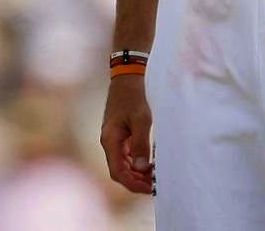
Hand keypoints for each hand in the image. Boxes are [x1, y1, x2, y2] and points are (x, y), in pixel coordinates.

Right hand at [100, 75, 153, 194]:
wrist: (128, 76)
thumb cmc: (134, 96)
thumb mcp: (141, 119)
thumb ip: (141, 144)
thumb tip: (141, 169)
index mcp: (110, 140)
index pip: (118, 172)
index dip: (133, 184)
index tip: (150, 189)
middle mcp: (109, 142)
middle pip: (120, 171)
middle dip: (137, 181)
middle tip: (155, 185)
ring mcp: (114, 139)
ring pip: (124, 164)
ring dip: (138, 172)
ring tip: (155, 176)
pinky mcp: (120, 134)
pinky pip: (127, 154)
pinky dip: (138, 161)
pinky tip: (151, 162)